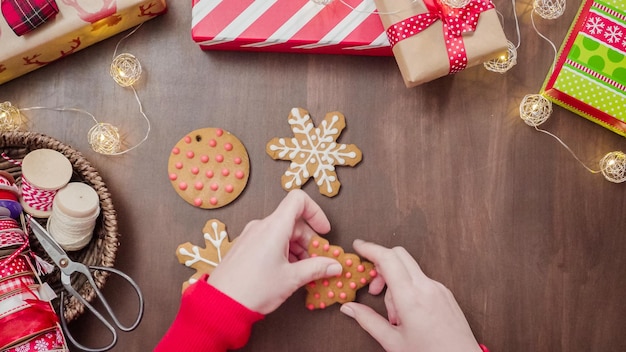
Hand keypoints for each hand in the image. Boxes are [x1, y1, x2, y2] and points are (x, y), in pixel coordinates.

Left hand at [207, 190, 342, 314]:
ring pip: (282, 232)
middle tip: (317, 261)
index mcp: (274, 227)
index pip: (298, 200)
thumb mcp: (291, 279)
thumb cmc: (253, 289)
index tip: (323, 231)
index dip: (316, 212)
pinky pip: (269, 240)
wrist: (221, 304)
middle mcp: (261, 226)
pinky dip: (283, 251)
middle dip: (309, 240)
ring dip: (297, 248)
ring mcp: (251, 235)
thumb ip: (317, 268)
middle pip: (293, 221)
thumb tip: (334, 265)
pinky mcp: (245, 246)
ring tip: (302, 271)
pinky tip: (287, 271)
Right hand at [340, 240, 480, 351]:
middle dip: (381, 265)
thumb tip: (350, 308)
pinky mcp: (446, 294)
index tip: (358, 246)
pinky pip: (421, 280)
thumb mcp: (393, 342)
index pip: (387, 259)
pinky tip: (408, 314)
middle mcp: (426, 287)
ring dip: (395, 282)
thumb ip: (368, 321)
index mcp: (411, 297)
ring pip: (409, 269)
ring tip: (394, 314)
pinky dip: (409, 289)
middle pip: (399, 256)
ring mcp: (438, 288)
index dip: (370, 248)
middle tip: (373, 287)